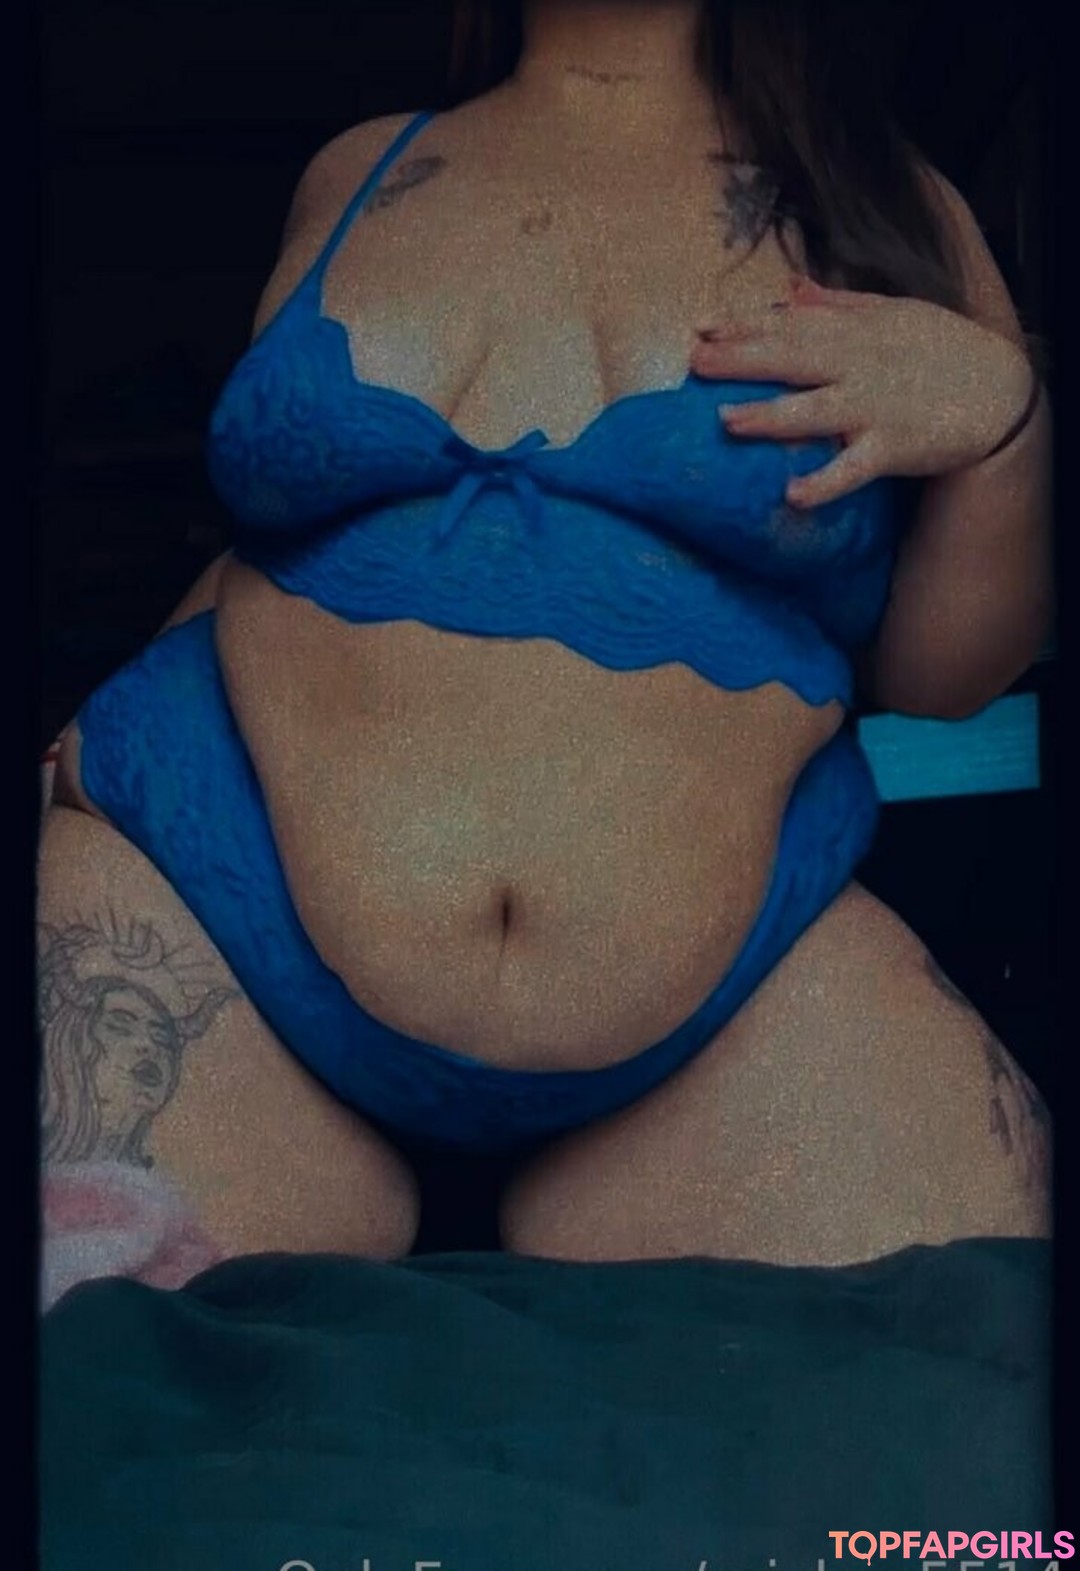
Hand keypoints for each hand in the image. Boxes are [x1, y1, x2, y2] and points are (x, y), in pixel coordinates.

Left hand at [689, 276, 1034, 507]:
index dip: (743, 325)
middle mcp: (859, 365)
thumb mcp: (893, 313)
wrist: (999, 391)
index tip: (700, 327)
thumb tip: (790, 289)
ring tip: (727, 420)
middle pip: (792, 359)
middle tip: (695, 363)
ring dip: (771, 417)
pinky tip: (793, 495)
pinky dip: (825, 483)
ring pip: (815, 411)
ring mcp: (874, 408)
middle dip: (742, 360)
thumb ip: (838, 303)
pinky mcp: (892, 448)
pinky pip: (853, 469)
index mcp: (855, 332)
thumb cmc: (941, 349)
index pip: (790, 324)